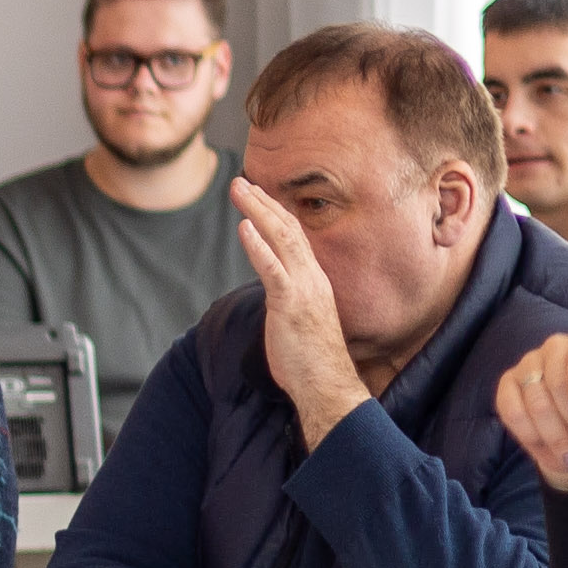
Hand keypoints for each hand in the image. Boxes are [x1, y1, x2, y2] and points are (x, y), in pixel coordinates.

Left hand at [226, 178, 364, 444]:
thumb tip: (273, 294)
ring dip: (258, 212)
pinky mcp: (291, 305)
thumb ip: (287, 301)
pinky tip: (244, 227)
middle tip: (242, 182)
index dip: (276, 214)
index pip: (295, 238)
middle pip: (288, 229)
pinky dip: (258, 246)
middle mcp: (312, 278)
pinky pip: (273, 269)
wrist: (327, 385)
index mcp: (314, 281)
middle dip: (264, 202)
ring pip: (281, 240)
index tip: (258, 196)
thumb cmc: (311, 361)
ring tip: (240, 191)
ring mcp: (303, 289)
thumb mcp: (299, 322)